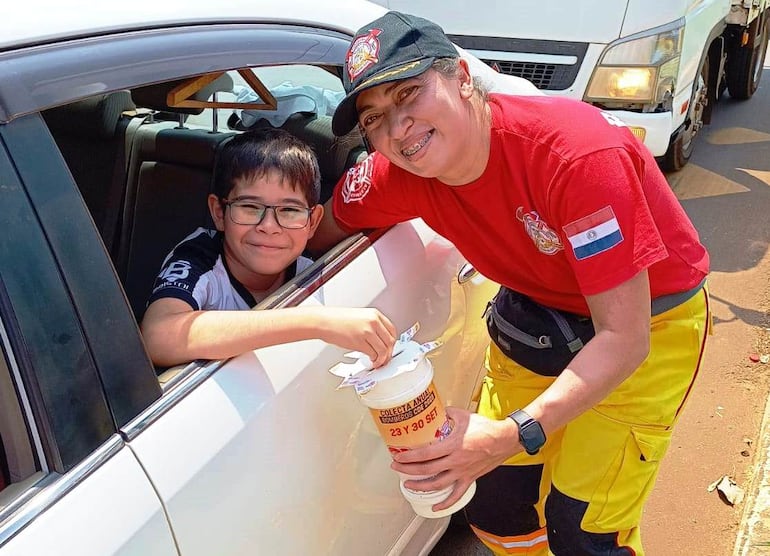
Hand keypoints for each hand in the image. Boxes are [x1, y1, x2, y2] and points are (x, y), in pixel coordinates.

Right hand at [321, 307, 396, 367]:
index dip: (392, 342)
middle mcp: (373, 322)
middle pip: (390, 341)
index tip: (389, 348)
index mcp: (375, 314)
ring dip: (382, 359)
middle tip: (385, 359)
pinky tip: (370, 361)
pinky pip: (373, 354)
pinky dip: (373, 360)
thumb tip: (380, 341)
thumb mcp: (360, 317)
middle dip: (389, 353)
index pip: (392, 330)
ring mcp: (367, 331)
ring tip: (377, 362)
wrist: (324, 321)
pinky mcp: (360, 342)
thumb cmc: (338, 319)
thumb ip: (372, 326)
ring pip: (383, 350)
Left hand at [390, 407, 520, 510]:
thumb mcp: (464, 416)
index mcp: (453, 445)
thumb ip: (447, 413)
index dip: (409, 458)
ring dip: (421, 486)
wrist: (504, 440)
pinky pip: (456, 495)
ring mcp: (462, 472)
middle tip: (397, 468)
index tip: (398, 457)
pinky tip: (435, 506)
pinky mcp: (469, 479)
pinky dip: (445, 503)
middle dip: (408, 470)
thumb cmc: (486, 428)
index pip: (426, 454)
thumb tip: (435, 411)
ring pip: (438, 484)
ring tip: (408, 485)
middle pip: (427, 470)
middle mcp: (456, 461)